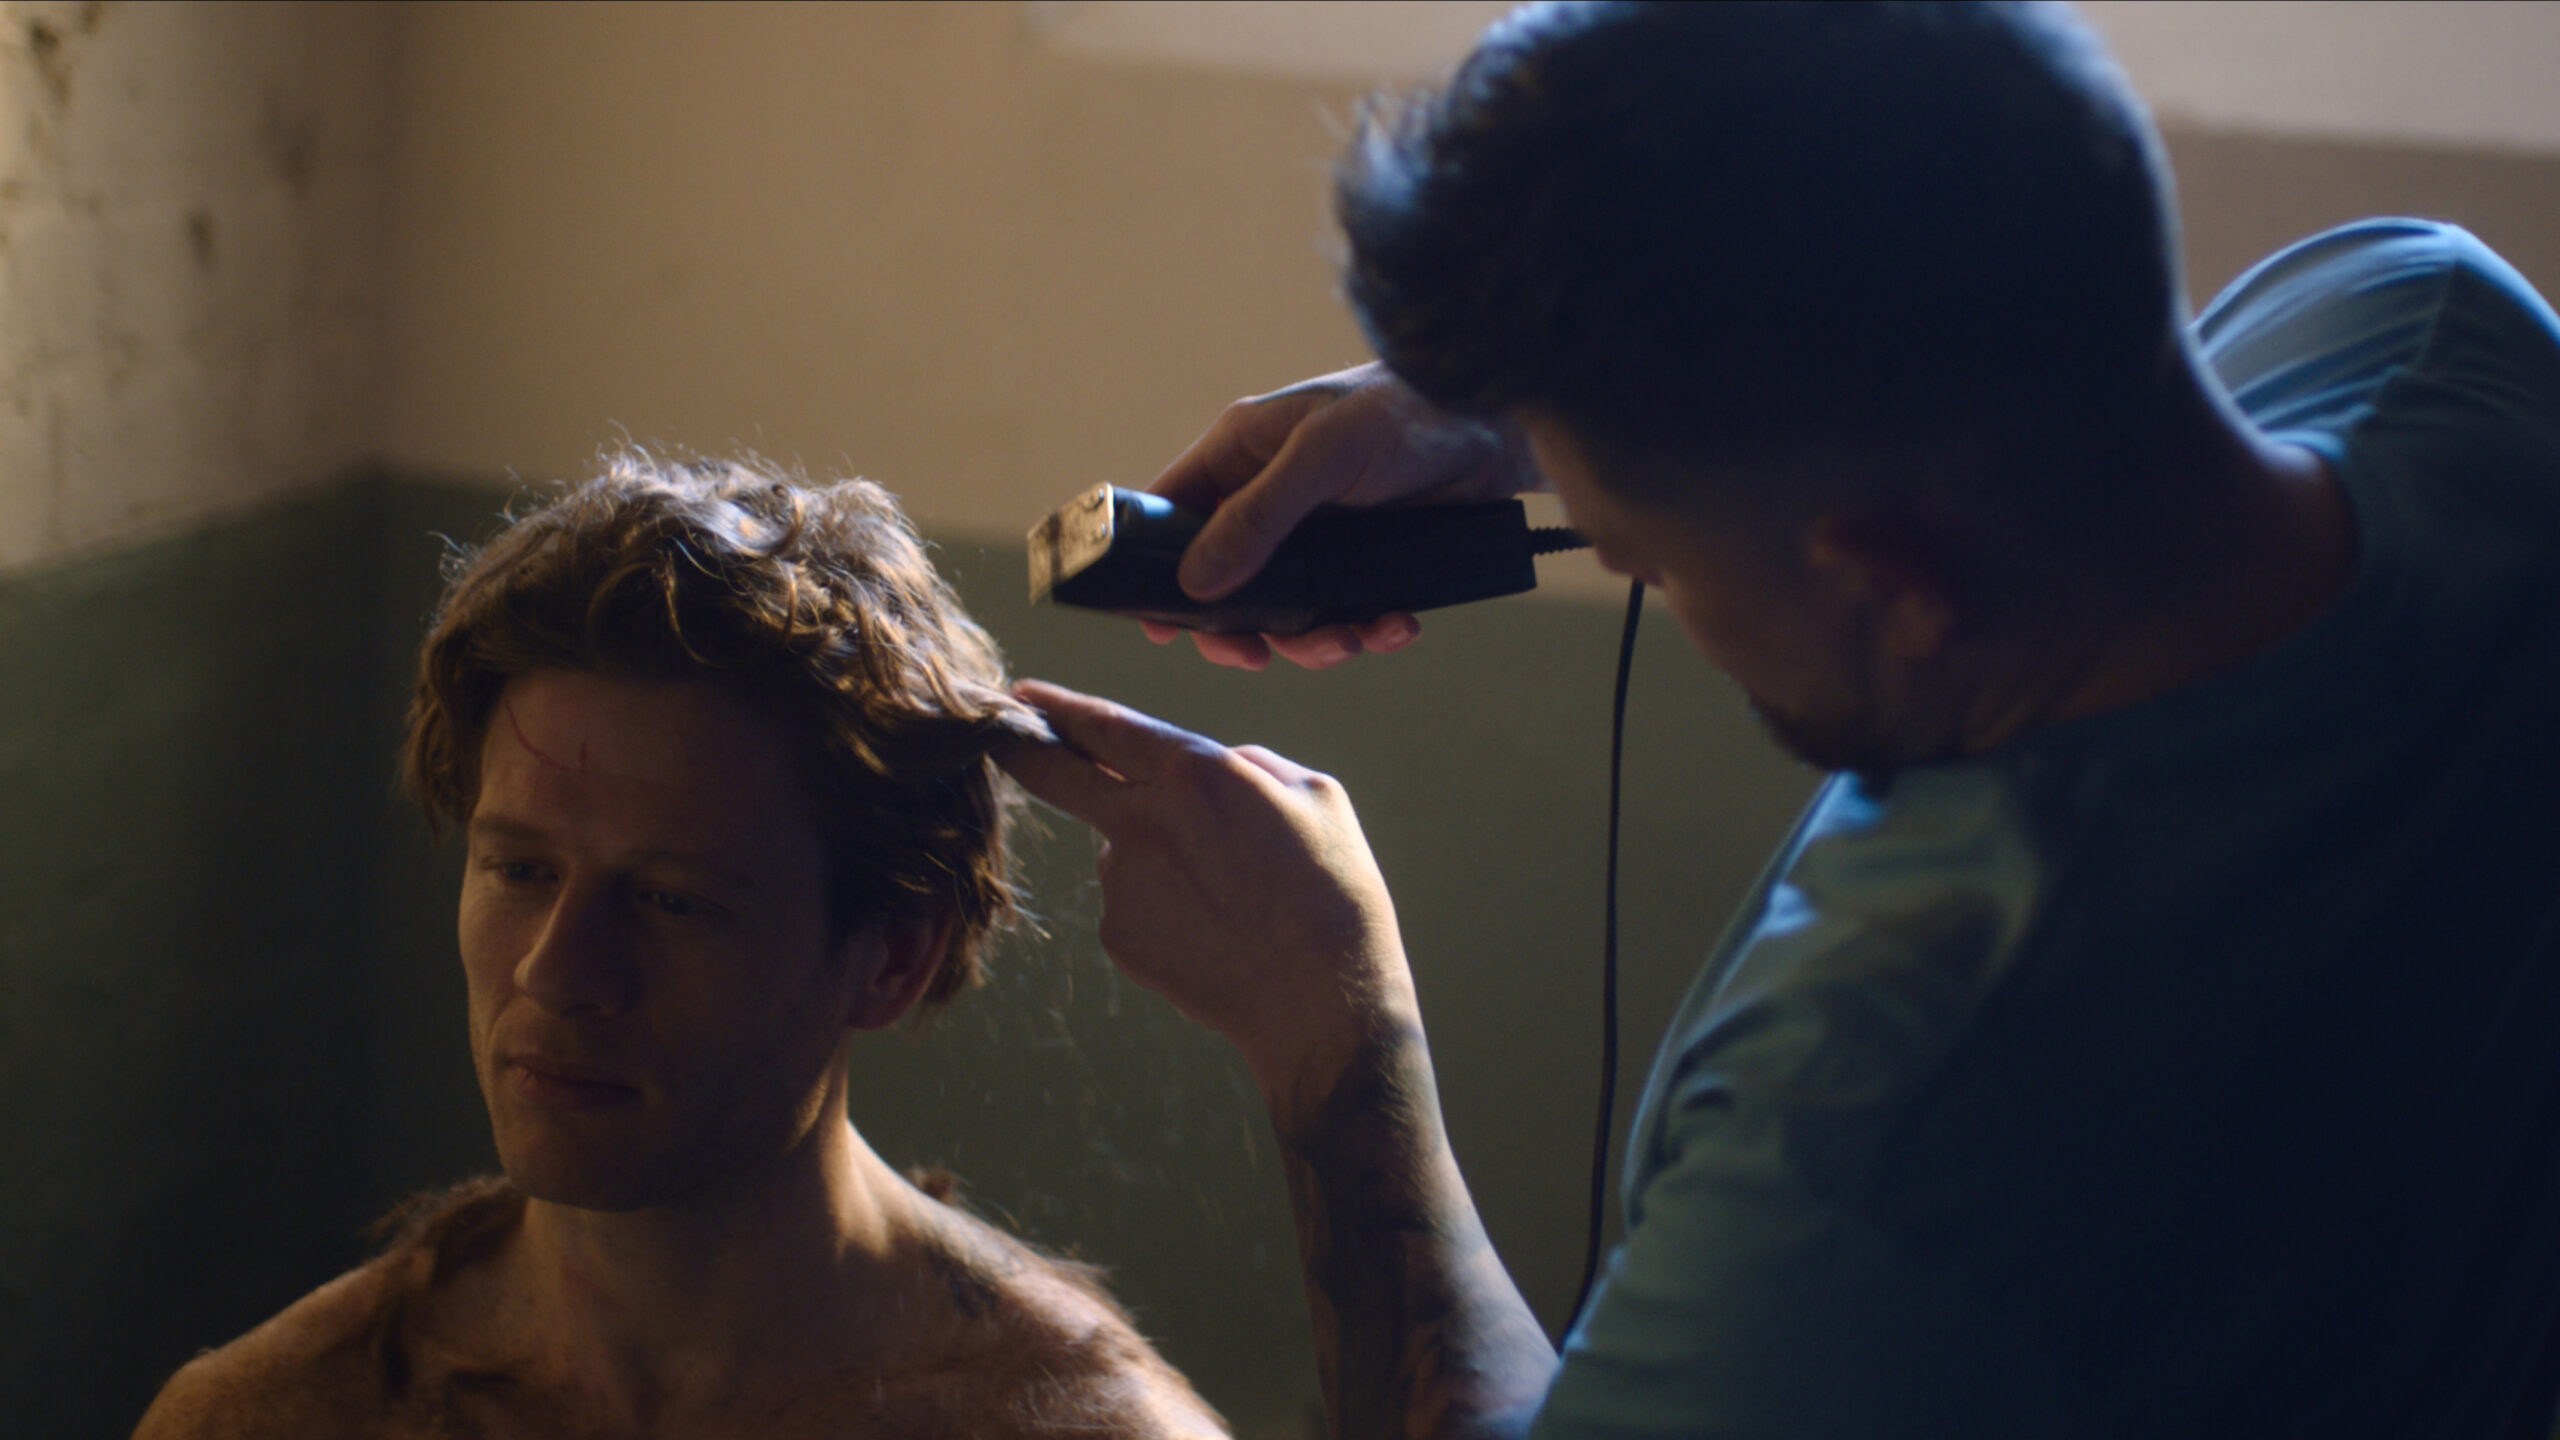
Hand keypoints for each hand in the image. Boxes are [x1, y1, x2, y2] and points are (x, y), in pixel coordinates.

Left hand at [996, 679, 1416, 1102]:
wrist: (1321, 1005)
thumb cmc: (1334, 896)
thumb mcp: (1318, 796)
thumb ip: (1252, 763)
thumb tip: (1214, 764)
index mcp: (1197, 775)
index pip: (1106, 726)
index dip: (1060, 706)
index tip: (1025, 694)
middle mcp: (1143, 823)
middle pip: (1057, 775)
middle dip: (1021, 747)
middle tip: (1002, 735)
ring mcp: (1122, 884)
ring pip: (1119, 847)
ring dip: (1153, 853)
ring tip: (1228, 897)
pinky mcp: (1117, 935)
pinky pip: (1130, 900)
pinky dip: (1160, 905)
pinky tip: (1212, 930)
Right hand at [1146, 363, 1538, 669]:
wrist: (1501, 431)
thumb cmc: (1406, 411)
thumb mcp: (1323, 456)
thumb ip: (1259, 516)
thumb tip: (1195, 582)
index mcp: (1242, 453)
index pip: (1171, 512)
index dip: (1155, 568)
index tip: (1158, 626)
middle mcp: (1270, 497)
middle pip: (1224, 581)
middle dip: (1240, 627)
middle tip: (1257, 655)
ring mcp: (1317, 535)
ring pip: (1285, 611)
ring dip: (1311, 639)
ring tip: (1350, 640)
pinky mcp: (1364, 562)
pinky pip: (1345, 614)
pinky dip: (1366, 631)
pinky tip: (1396, 626)